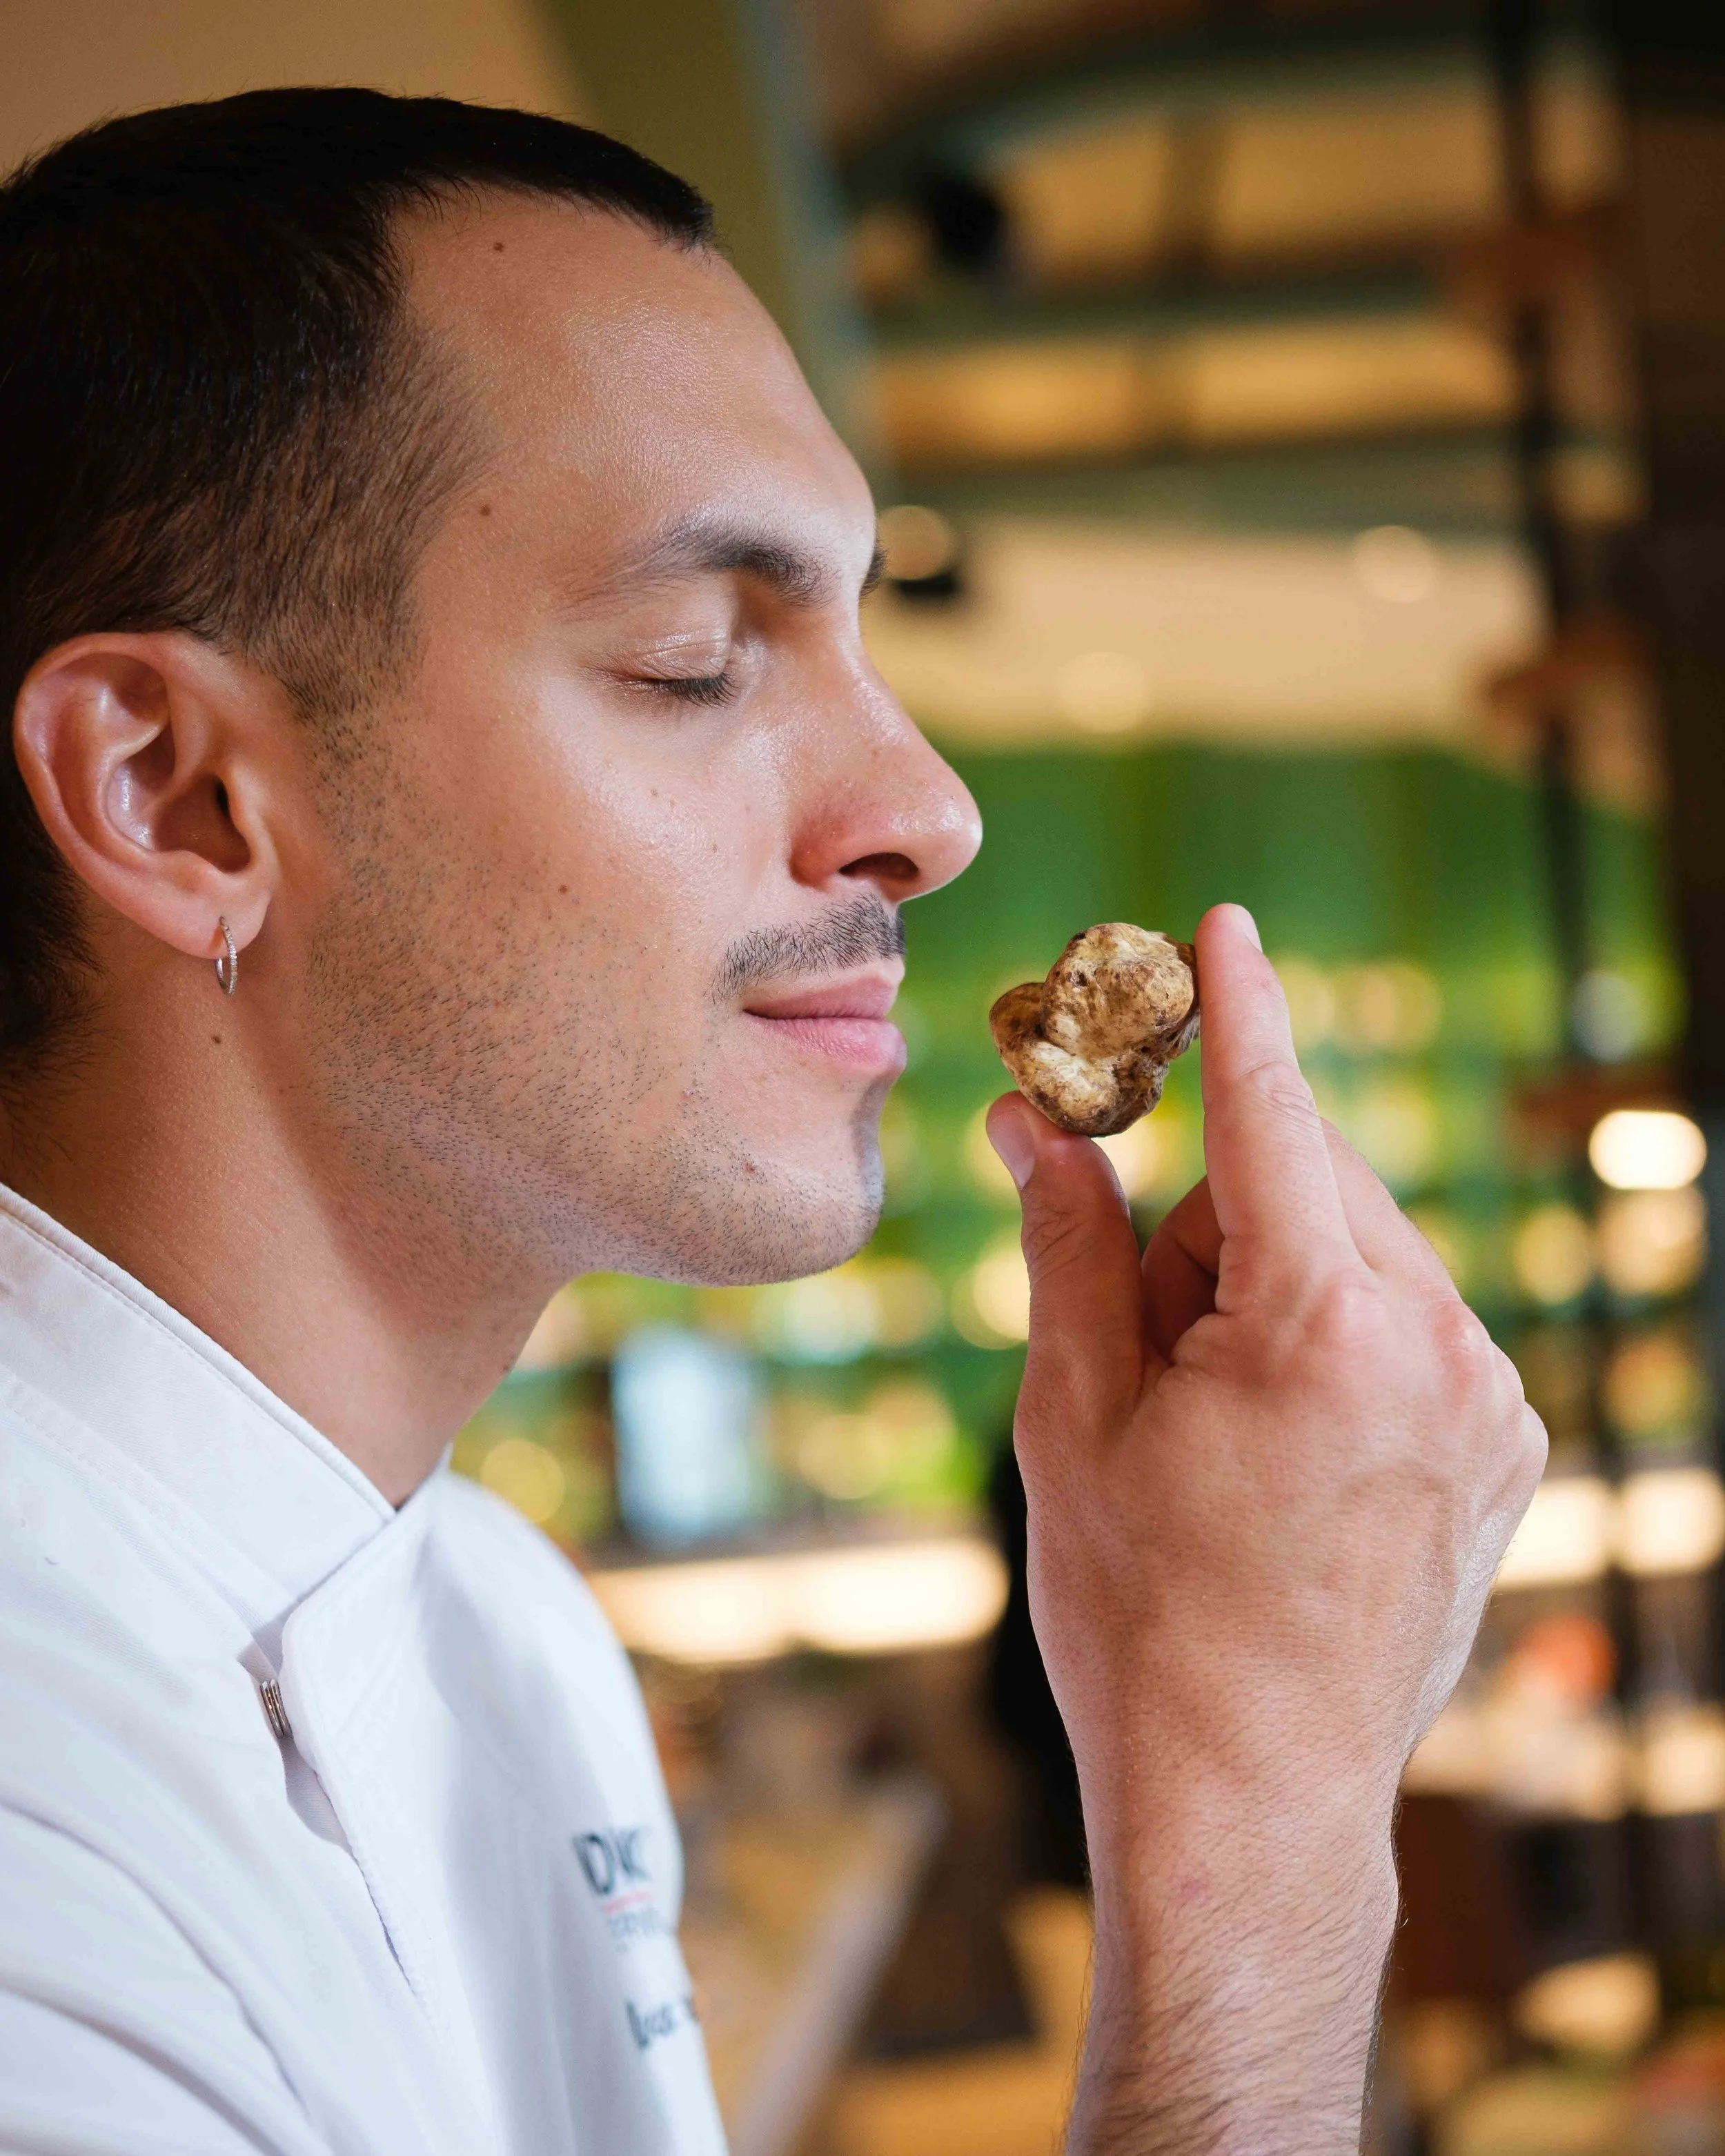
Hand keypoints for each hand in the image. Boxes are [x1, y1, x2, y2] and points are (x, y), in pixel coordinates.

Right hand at [986, 902, 1544, 2153]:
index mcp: (1327, 1331)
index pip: (1270, 1120)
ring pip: (1351, 1254)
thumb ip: (1071, 1243)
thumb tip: (1037, 1125)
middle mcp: (1439, 1348)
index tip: (1224, 924)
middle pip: (1301, 1190)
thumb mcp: (1075, 1414)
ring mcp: (1489, 1401)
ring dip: (1263, 1286)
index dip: (1235, 1011)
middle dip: (1207, 1224)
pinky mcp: (1503, 1443)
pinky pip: (1401, 1322)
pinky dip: (1326, 1335)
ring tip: (1205, 1423)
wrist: (1249, 1797)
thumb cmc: (1141, 1614)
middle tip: (1135, 1337)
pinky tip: (1274, 1444)